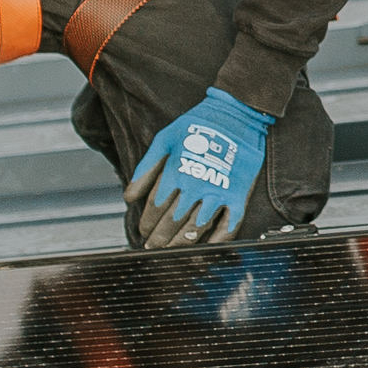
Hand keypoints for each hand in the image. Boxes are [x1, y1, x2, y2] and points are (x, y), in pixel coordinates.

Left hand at [125, 87, 278, 246]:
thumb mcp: (164, 139)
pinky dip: (218, 240)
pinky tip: (207, 249)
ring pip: (196, 227)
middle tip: (153, 248)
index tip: (143, 232)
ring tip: (172, 253)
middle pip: (172, 221)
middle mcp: (195, 186)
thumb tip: (128, 198)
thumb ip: (145, 169)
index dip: (147, 223)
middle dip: (159, 238)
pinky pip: (229, 225)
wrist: (236, 114)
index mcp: (176, 172)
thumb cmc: (197, 124)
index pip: (155, 207)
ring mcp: (218, 192)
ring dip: (181, 243)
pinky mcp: (238, 195)